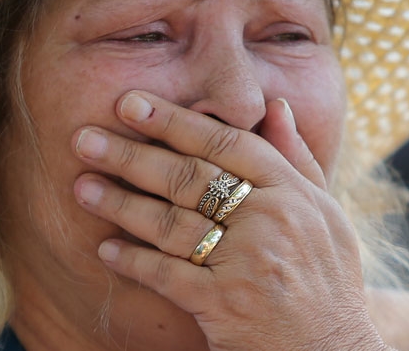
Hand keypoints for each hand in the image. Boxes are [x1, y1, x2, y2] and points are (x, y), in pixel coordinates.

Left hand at [72, 90, 389, 350]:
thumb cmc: (325, 284)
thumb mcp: (327, 217)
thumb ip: (298, 160)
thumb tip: (276, 105)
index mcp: (296, 194)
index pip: (228, 144)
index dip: (175, 121)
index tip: (130, 103)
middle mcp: (274, 221)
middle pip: (190, 177)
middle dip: (131, 155)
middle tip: (84, 139)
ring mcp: (249, 263)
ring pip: (172, 222)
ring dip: (120, 204)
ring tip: (81, 187)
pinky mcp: (227, 305)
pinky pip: (168, 274)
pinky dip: (134, 260)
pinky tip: (105, 249)